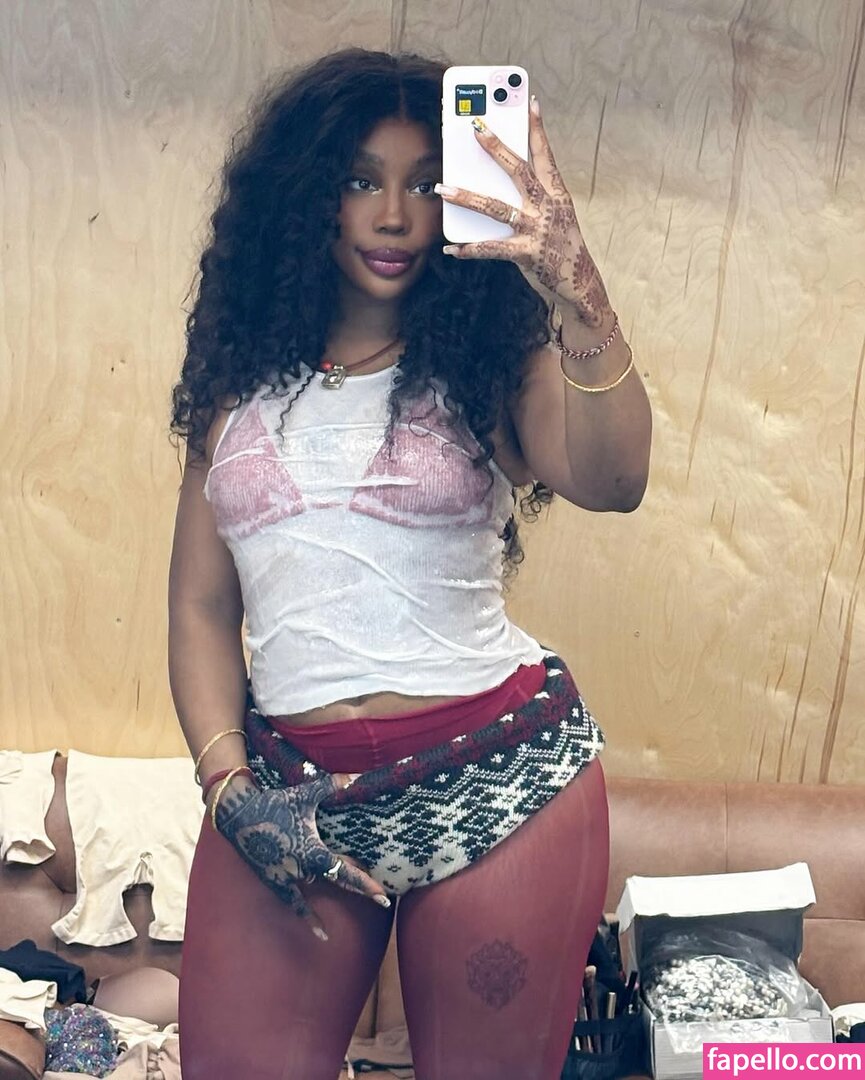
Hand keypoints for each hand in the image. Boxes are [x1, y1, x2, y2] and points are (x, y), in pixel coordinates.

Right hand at [212, 772, 389, 940]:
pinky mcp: (272, 880)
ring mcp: (286, 877)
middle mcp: (301, 869)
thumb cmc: (274, 803)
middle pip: (336, 881)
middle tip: (384, 900)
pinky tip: (319, 932)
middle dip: (360, 889)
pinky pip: (293, 901)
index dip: (365, 884)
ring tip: (348, 903)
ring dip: (330, 890)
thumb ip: (331, 786)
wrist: (238, 814)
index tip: (382, 896)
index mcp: (312, 852)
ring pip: (315, 888)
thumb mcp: (304, 795)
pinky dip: (306, 915)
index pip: (345, 872)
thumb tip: (355, 778)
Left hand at [437, 99, 611, 328]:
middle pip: (518, 171)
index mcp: (556, 194)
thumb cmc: (561, 246)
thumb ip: (532, 197)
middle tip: (475, 128)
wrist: (578, 283)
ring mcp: (537, 230)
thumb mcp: (553, 216)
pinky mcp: (527, 253)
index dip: (538, 129)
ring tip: (444, 188)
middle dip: (495, 148)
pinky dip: (470, 249)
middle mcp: (547, 207)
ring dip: (467, 197)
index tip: (530, 102)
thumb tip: (498, 182)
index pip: (545, 155)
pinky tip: (452, 247)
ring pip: (496, 208)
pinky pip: (492, 249)